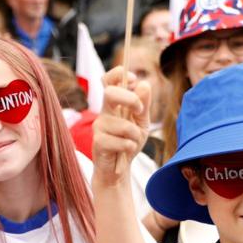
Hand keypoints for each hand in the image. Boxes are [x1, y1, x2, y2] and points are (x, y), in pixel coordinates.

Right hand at [92, 66, 150, 185]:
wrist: (117, 169)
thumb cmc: (128, 142)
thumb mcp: (141, 122)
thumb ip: (143, 104)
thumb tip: (143, 83)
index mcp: (113, 104)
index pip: (108, 79)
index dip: (118, 74)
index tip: (133, 80)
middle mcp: (103, 112)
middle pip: (110, 93)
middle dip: (130, 99)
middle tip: (139, 111)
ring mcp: (99, 127)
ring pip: (124, 125)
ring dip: (135, 135)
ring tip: (132, 142)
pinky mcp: (98, 142)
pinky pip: (123, 141)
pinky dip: (130, 147)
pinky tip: (125, 151)